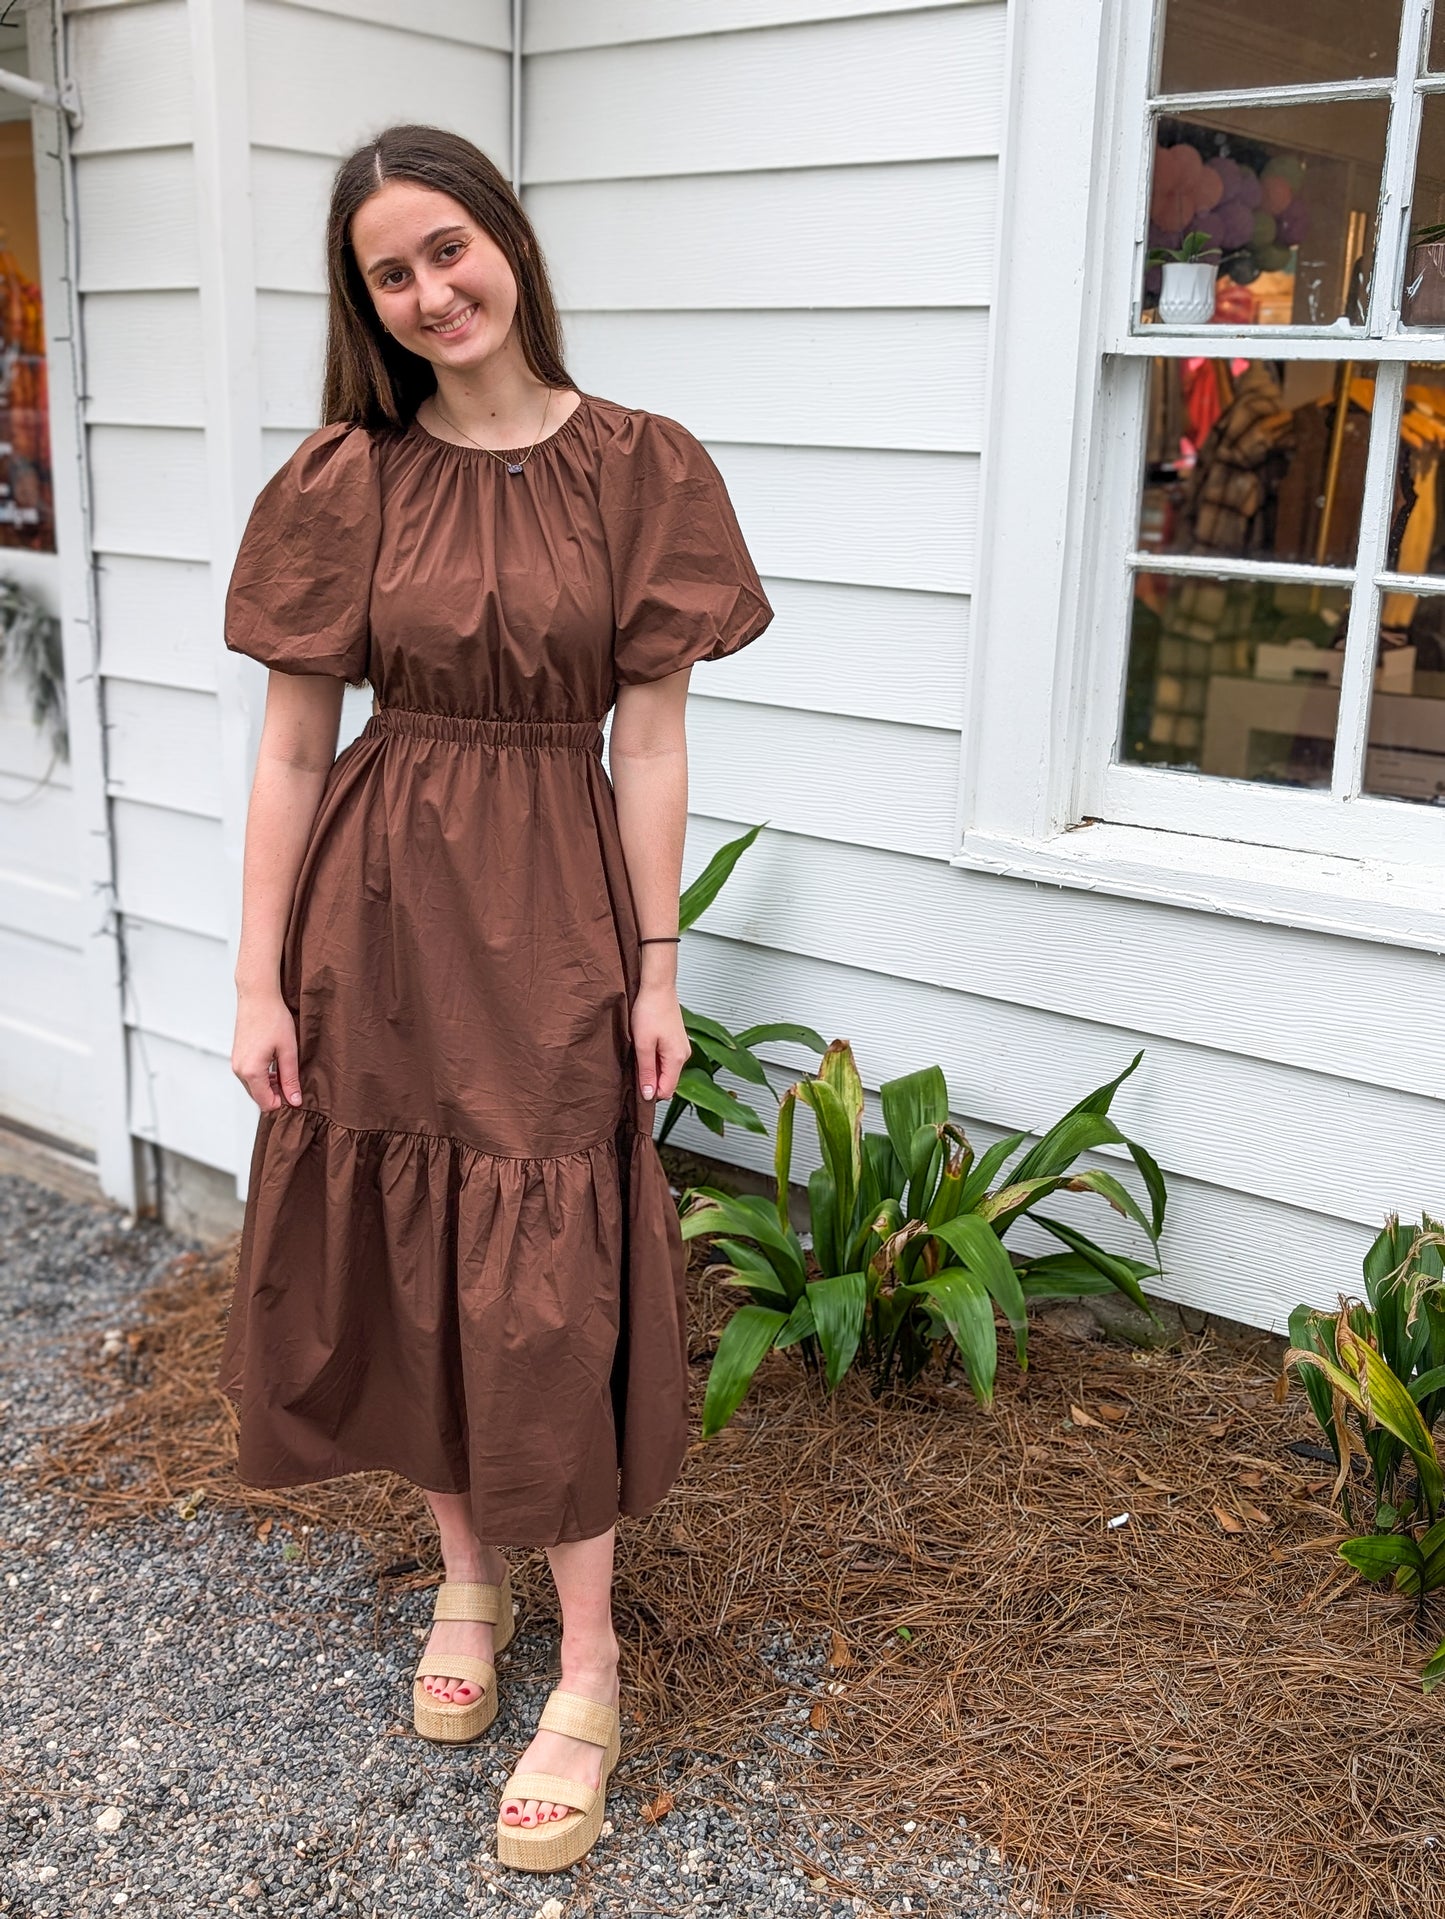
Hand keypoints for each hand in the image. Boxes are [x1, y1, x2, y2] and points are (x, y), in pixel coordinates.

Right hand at [232, 987, 303, 1111]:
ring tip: (285, 1069)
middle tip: (293, 1078)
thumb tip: (294, 1100)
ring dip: (270, 1085)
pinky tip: (276, 1064)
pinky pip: (250, 1076)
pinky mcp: (237, 1057)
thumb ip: (290, 1079)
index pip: (266, 1103)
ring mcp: (236, 1064)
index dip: (283, 1101)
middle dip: (276, 1094)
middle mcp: (239, 1070)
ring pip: (254, 1087)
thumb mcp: (288, 1051)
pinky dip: (263, 1077)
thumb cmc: (273, 1018)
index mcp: (252, 1071)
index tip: (295, 1090)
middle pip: (259, 1097)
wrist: (258, 997)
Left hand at [630, 981, 688, 1105]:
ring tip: (638, 1051)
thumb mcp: (643, 1045)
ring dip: (651, 1067)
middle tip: (634, 1064)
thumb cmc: (650, 1010)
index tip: (635, 1085)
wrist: (657, 986)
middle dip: (650, 1079)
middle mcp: (683, 1054)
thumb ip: (646, 1072)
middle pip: (667, 1081)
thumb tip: (649, 1094)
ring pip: (665, 1070)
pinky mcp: (676, 1040)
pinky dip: (654, 1058)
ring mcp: (681, 1047)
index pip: (667, 1090)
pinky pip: (665, 1059)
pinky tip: (644, 1045)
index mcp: (677, 1058)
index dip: (650, 1092)